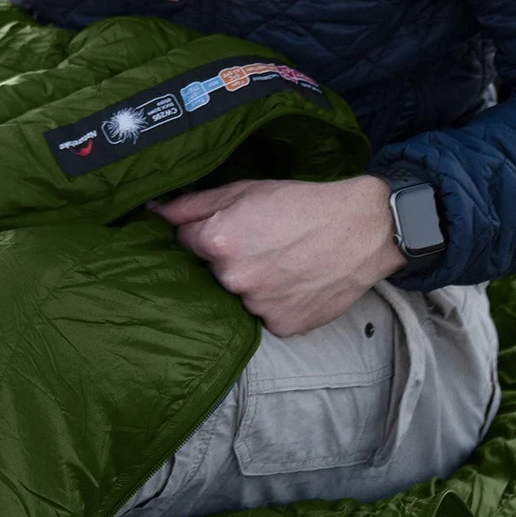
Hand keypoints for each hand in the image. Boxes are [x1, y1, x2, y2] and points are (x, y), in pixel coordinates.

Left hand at [153, 175, 404, 336]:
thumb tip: (153, 212)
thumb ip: (194, 204)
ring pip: (239, 295)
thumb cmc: (305, 203)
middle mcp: (233, 279)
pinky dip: (276, 301)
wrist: (363, 229)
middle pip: (212, 271)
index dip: (208, 231)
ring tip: (285, 261)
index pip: (185, 242)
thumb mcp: (246, 190)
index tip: (233, 226)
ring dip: (253, 282)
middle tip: (265, 242)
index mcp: (218, 241)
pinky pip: (265, 314)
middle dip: (230, 258)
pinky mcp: (280, 326)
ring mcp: (257, 306)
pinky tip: (296, 281)